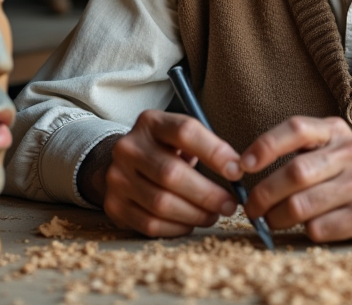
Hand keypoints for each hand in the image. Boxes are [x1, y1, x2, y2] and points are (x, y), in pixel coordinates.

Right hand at [98, 110, 241, 236]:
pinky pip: (150, 224)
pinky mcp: (114, 205)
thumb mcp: (179, 137)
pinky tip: (191, 223)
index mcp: (150, 123)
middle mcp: (129, 147)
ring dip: (195, 214)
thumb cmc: (164, 151)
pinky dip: (177, 227)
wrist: (120, 164)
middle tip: (230, 205)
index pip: (185, 132)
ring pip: (161, 202)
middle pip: (171, 173)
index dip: (214, 152)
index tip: (237, 171)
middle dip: (208, 193)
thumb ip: (206, 147)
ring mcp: (117, 177)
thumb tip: (236, 170)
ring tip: (213, 214)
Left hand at [240, 116, 351, 242]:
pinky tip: (306, 227)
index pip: (297, 129)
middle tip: (252, 207)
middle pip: (294, 173)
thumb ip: (297, 149)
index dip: (265, 146)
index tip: (244, 165)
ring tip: (273, 220)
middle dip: (263, 194)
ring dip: (278, 218)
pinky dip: (304, 231)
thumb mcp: (332, 144)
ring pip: (302, 206)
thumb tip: (245, 166)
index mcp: (336, 131)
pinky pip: (318, 228)